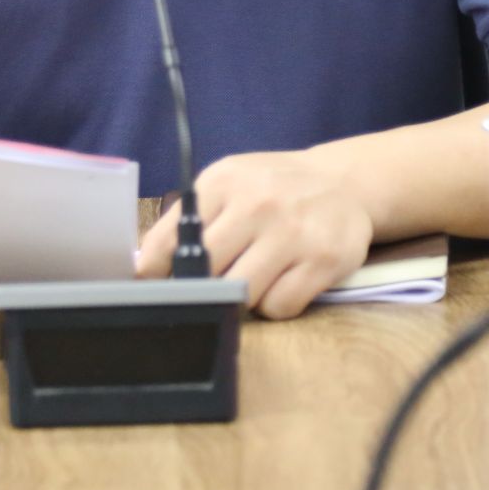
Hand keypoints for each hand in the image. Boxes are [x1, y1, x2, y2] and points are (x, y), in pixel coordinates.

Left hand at [135, 150, 372, 319]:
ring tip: (253, 277)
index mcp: (223, 182)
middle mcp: (258, 203)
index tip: (151, 288)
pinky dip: (275, 304)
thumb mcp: (228, 184)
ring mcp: (293, 233)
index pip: (170, 240)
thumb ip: (190, 219)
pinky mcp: (324, 260)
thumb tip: (144, 269)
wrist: (343, 182)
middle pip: (205, 274)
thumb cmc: (272, 189)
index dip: (155, 274)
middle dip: (201, 287)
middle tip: (210, 286)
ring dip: (240, 299)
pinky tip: (284, 280)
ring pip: (241, 295)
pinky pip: (279, 307)